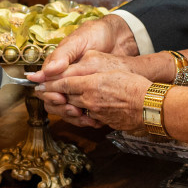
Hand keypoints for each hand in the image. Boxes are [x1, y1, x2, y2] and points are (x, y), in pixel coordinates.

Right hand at [25, 16, 138, 124]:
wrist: (120, 37)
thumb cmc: (96, 34)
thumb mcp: (78, 41)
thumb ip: (62, 56)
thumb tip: (45, 72)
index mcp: (57, 64)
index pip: (45, 83)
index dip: (49, 93)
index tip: (60, 98)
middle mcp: (64, 77)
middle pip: (52, 98)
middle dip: (59, 106)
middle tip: (72, 108)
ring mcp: (77, 86)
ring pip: (64, 107)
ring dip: (70, 114)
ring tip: (82, 114)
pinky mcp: (89, 93)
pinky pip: (81, 110)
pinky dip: (83, 117)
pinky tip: (92, 119)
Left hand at [35, 70, 149, 130]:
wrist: (150, 104)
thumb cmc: (131, 81)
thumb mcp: (106, 66)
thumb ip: (84, 67)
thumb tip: (65, 70)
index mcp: (89, 85)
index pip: (62, 84)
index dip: (48, 84)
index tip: (37, 83)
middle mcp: (89, 101)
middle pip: (64, 99)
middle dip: (51, 96)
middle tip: (40, 92)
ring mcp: (96, 113)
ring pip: (73, 109)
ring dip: (63, 106)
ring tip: (57, 101)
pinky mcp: (104, 121)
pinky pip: (87, 118)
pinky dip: (80, 114)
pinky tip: (78, 110)